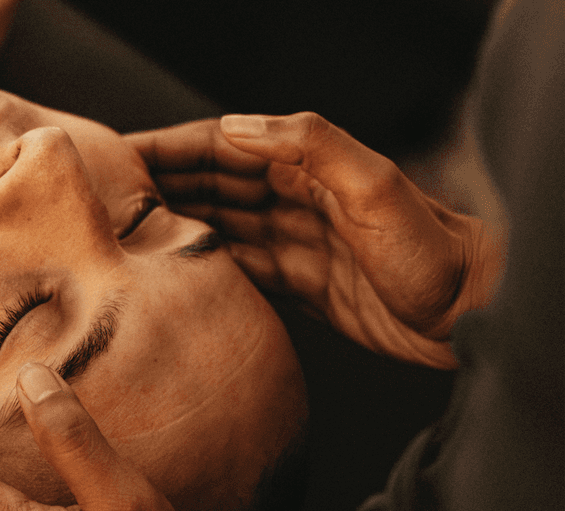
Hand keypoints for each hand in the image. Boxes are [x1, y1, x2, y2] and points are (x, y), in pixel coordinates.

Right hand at [129, 113, 500, 368]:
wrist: (471, 315)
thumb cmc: (432, 249)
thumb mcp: (374, 185)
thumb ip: (309, 147)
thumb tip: (232, 128)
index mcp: (306, 163)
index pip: (220, 146)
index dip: (168, 148)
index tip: (119, 156)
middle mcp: (294, 196)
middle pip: (210, 183)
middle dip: (159, 185)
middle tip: (106, 201)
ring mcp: (294, 239)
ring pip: (218, 223)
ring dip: (175, 225)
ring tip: (125, 237)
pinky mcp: (300, 282)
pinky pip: (239, 266)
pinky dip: (205, 264)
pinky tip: (173, 273)